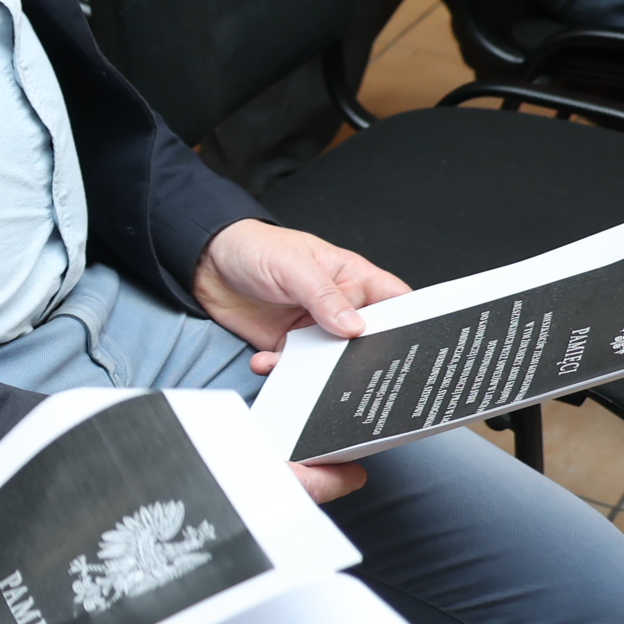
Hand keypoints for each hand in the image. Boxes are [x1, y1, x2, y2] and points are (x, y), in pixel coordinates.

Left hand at [195, 218, 403, 501]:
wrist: (207, 263)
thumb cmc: (256, 248)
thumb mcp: (294, 266)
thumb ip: (325, 296)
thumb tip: (355, 327)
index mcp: (354, 279)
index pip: (396, 303)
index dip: (412, 324)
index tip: (415, 346)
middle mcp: (340, 307)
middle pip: (369, 340)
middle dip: (367, 358)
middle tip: (360, 373)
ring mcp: (315, 328)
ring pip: (333, 360)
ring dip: (321, 371)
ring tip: (308, 376)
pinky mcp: (288, 346)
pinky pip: (295, 367)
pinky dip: (284, 371)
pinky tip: (268, 363)